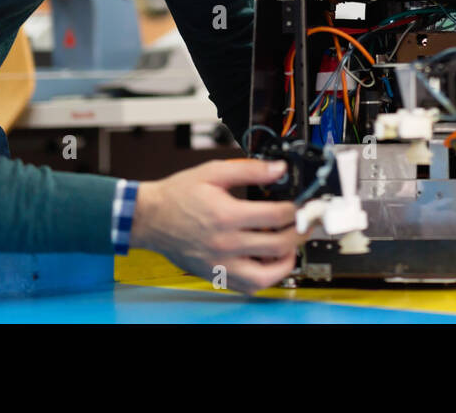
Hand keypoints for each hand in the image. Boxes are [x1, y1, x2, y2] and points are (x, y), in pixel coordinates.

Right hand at [131, 158, 306, 294]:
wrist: (150, 218)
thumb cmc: (178, 195)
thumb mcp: (214, 172)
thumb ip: (250, 170)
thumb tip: (278, 169)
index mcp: (227, 215)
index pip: (277, 216)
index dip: (297, 209)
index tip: (303, 204)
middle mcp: (225, 244)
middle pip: (279, 245)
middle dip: (299, 233)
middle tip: (305, 224)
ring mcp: (220, 263)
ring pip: (267, 275)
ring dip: (287, 261)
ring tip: (290, 247)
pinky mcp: (215, 275)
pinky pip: (248, 286)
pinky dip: (265, 277)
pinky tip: (268, 261)